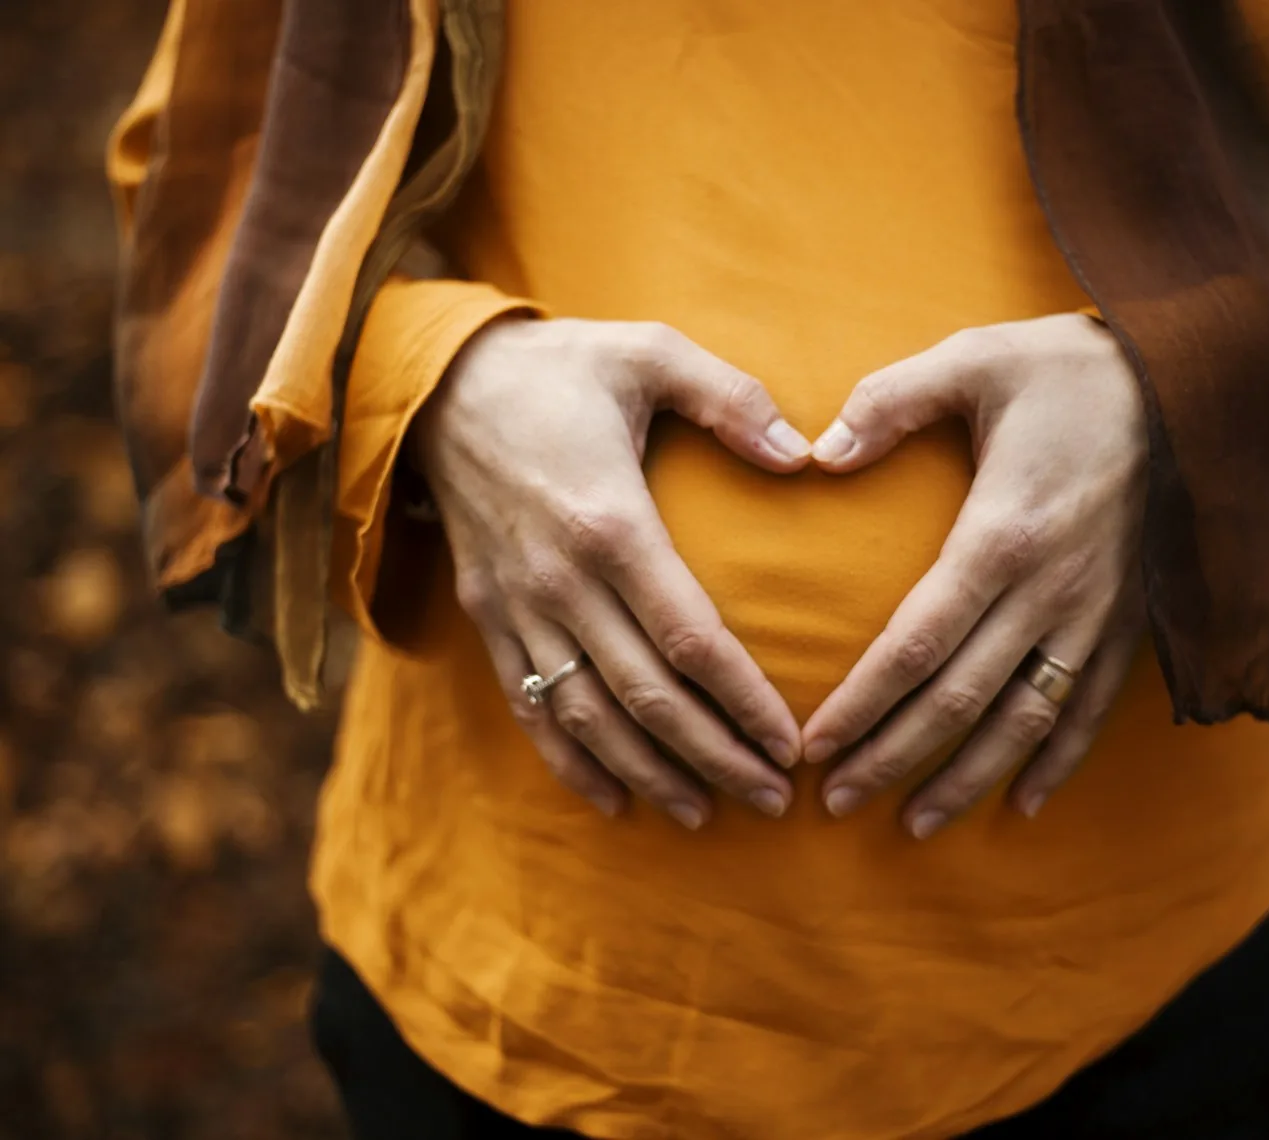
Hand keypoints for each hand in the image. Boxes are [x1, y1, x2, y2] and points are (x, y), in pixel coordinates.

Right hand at [412, 318, 811, 828]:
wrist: (438, 383)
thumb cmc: (561, 367)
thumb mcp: (649, 351)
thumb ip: (732, 398)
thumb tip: (806, 456)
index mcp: (610, 523)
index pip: (690, 639)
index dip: (744, 700)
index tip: (792, 743)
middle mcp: (560, 580)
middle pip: (646, 698)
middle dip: (715, 758)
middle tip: (774, 800)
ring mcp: (518, 607)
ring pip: (588, 718)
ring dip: (649, 774)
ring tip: (706, 814)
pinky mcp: (488, 617)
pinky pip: (528, 707)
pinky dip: (569, 762)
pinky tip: (613, 802)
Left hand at [801, 313, 1147, 836]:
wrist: (1198, 380)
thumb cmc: (1071, 369)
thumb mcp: (974, 359)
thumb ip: (889, 401)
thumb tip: (818, 452)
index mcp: (1002, 534)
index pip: (917, 645)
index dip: (862, 704)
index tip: (815, 747)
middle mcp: (1051, 590)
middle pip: (961, 699)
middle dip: (894, 757)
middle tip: (836, 803)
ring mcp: (1098, 614)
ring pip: (1026, 720)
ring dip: (968, 778)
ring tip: (915, 825)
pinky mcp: (1132, 620)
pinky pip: (1092, 707)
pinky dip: (1058, 761)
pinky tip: (1023, 804)